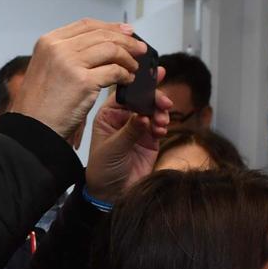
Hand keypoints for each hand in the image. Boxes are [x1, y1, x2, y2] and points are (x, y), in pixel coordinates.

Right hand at [6, 20, 144, 143]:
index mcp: (48, 42)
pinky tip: (128, 80)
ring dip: (128, 58)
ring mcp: (70, 63)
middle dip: (125, 40)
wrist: (32, 129)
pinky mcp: (83, 82)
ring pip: (111, 50)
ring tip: (134, 68)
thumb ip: (66, 54)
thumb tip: (98, 44)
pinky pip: (114, 71)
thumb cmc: (39, 105)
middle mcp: (58, 48)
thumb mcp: (46, 68)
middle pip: (101, 35)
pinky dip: (125, 75)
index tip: (126, 31)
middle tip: (139, 48)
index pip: (86, 25)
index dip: (110, 26)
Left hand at [83, 72, 171, 203]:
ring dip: (161, 113)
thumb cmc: (102, 170)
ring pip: (154, 111)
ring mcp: (138, 128)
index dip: (139, 83)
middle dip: (155, 99)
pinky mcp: (150, 139)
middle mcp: (124, 118)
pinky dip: (163, 125)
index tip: (153, 75)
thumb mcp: (113, 148)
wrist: (111, 193)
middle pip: (143, 99)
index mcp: (109, 115)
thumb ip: (129, 130)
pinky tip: (160, 131)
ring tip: (161, 123)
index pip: (125, 93)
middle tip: (165, 104)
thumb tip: (143, 115)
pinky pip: (160, 125)